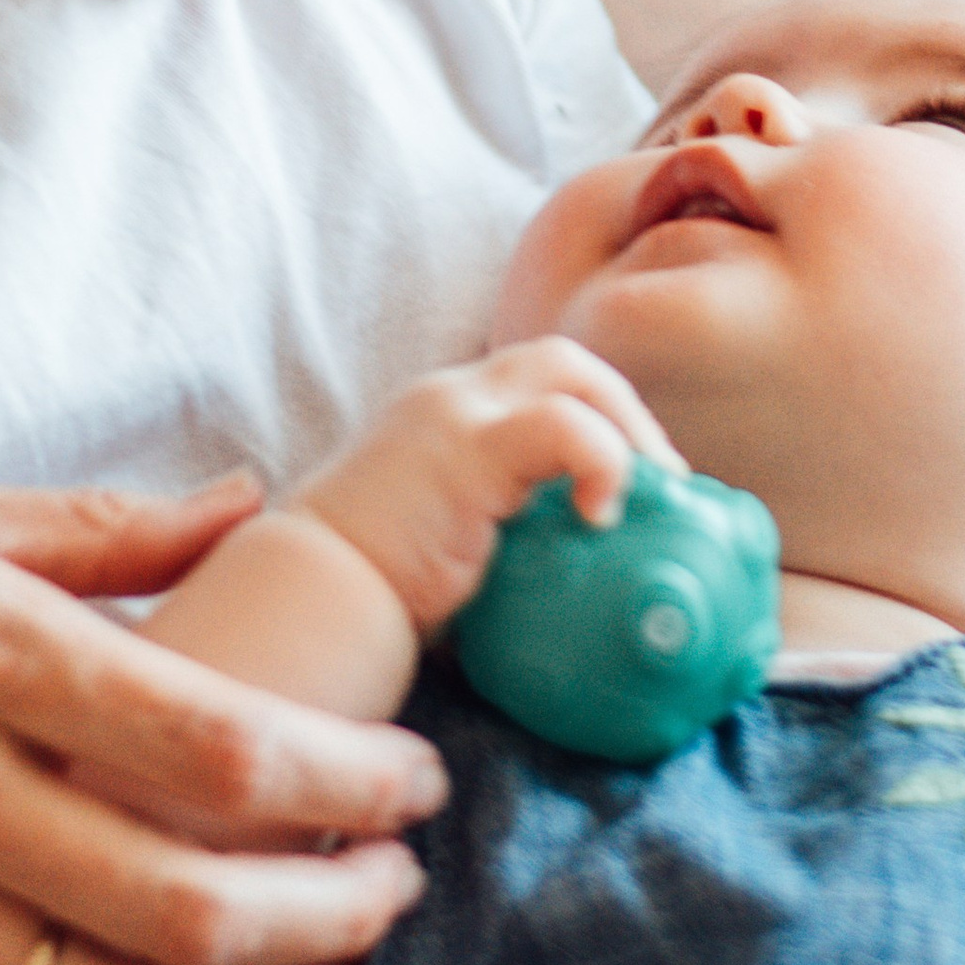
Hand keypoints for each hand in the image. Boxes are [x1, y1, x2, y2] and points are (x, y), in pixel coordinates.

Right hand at [295, 338, 678, 631]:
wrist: (304, 603)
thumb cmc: (368, 603)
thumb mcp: (445, 557)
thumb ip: (495, 549)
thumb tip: (570, 600)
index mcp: (441, 418)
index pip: (537, 384)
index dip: (598, 423)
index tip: (633, 491)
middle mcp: (447, 397)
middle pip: (564, 361)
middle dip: (626, 414)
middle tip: (660, 488)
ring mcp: (453, 412)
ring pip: (570, 370)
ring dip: (625, 429)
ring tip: (648, 497)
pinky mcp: (465, 446)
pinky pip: (564, 425)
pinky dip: (604, 460)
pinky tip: (603, 517)